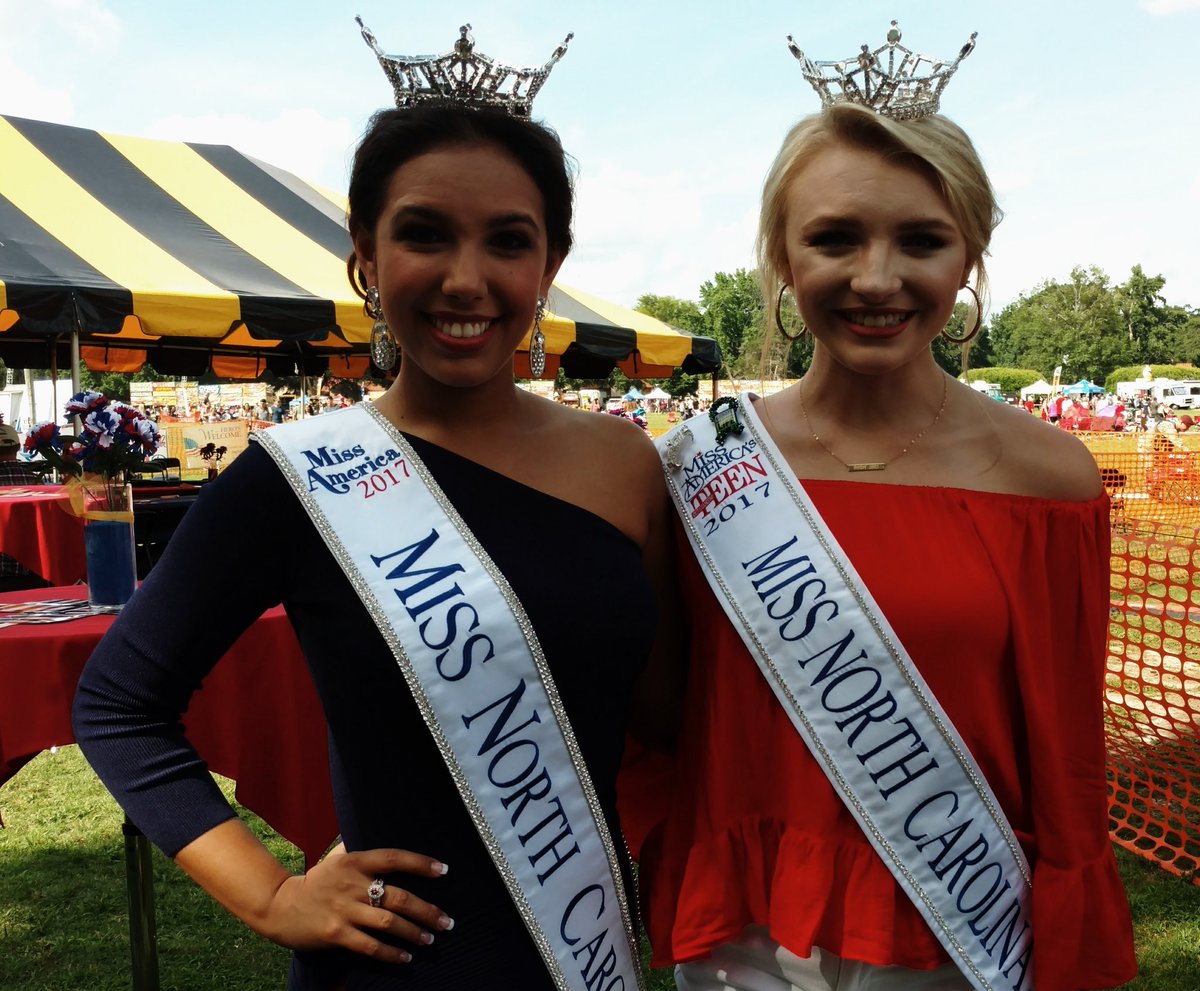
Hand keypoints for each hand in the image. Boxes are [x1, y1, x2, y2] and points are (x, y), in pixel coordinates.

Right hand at [264, 847, 453, 963]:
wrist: (279, 906)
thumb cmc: (315, 881)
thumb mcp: (335, 858)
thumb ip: (357, 846)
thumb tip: (378, 826)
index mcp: (354, 862)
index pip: (393, 858)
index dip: (420, 863)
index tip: (443, 870)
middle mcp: (351, 884)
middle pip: (398, 896)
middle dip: (427, 910)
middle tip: (447, 921)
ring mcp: (343, 910)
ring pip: (388, 922)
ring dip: (414, 932)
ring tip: (430, 940)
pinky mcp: (335, 934)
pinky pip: (370, 946)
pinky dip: (391, 953)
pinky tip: (405, 957)